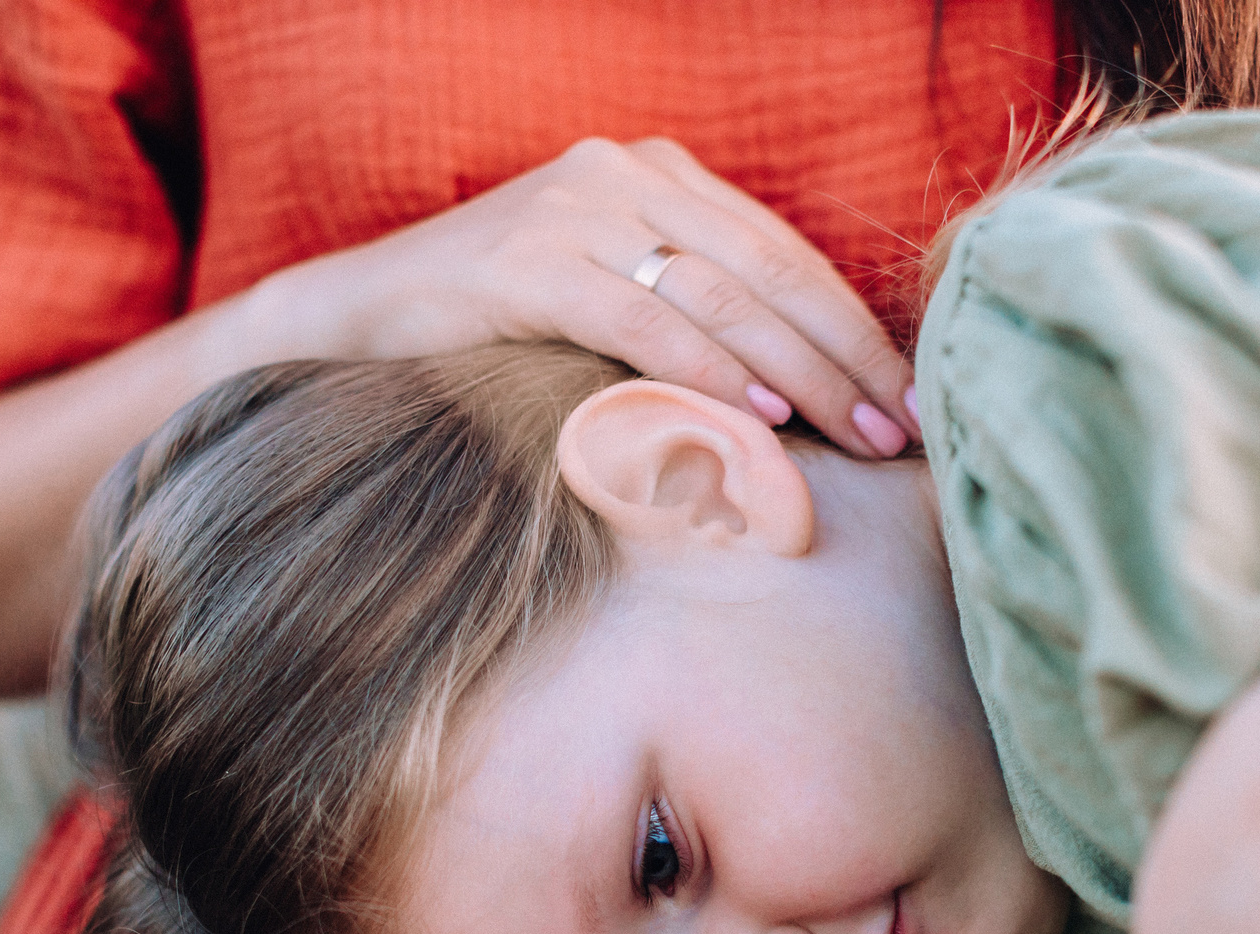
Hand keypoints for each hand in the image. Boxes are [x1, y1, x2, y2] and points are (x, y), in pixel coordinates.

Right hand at [242, 137, 917, 461]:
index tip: (909, 397)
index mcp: (656, 174)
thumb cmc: (494, 335)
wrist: (350, 320)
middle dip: (844, 355)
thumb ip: (692, 318)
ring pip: (717, 293)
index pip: (783, 253)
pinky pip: (639, 317)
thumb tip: (803, 395)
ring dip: (796, 372)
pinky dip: (703, 367)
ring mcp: (572, 210)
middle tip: (901, 427)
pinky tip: (754, 411)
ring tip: (850, 433)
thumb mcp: (607, 308)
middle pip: (766, 270)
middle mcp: (622, 175)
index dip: (854, 327)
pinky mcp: (525, 262)